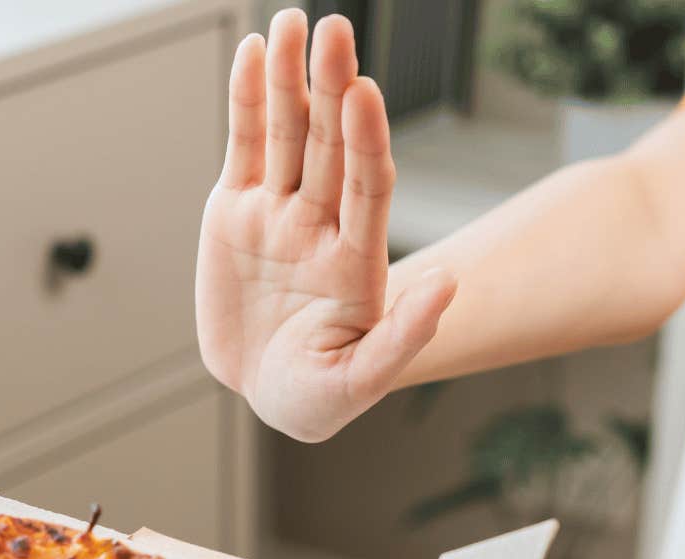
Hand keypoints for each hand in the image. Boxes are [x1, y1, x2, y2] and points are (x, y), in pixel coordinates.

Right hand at [195, 9, 456, 442]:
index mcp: (355, 262)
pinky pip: (245, 146)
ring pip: (287, 134)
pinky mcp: (236, 211)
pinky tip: (257, 54)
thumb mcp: (358, 383)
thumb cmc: (315, 396)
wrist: (266, 393)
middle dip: (330, 87)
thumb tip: (448, 284)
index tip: (363, 94)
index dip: (365, 141)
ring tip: (293, 25)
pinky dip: (250, 101)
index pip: (366, 187)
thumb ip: (403, 337)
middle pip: (329, 145)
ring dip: (291, 79)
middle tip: (335, 30)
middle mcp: (320, 225)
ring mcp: (278, 213)